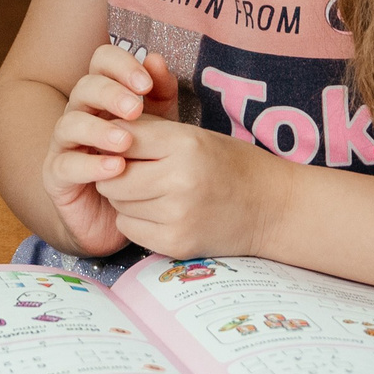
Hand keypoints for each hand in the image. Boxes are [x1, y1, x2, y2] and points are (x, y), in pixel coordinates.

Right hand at [42, 45, 176, 255]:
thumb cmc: (139, 165)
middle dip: (110, 94)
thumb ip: (160, 95)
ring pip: (69, 123)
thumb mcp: (158, 127)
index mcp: (103, 95)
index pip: (101, 61)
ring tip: (125, 141)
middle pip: (84, 87)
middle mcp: (79, 113)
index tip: (146, 81)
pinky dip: (91, 164)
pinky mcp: (56, 176)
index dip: (121, 65)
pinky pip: (66, 165)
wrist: (122, 216)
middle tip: (135, 108)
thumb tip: (157, 59)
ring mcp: (64, 144)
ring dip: (98, 129)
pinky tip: (116, 168)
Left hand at [100, 116, 268, 260]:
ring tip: (152, 192)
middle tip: (134, 172)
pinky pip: (129, 229)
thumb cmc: (230, 164)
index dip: (115, 142)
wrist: (274, 207)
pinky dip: (136, 221)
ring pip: (117, 204)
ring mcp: (178, 215)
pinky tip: (158, 213)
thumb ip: (149, 133)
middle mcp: (179, 179)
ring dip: (125, 198)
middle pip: (111, 177)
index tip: (121, 146)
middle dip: (114, 174)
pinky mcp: (177, 243)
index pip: (121, 138)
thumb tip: (100, 130)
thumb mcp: (193, 135)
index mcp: (184, 144)